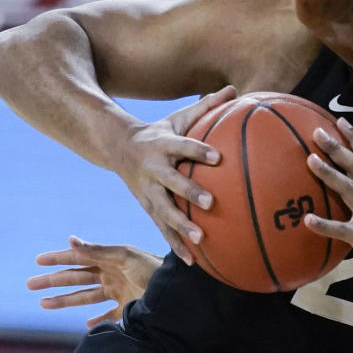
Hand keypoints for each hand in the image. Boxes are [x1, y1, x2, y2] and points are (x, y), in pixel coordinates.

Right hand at [27, 236, 161, 328]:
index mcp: (110, 259)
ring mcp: (120, 292)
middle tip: (30, 284)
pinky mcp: (129, 309)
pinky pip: (109, 316)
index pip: (78, 258)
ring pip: (86, 297)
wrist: (179, 291)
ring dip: (65, 300)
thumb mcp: (125, 257)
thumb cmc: (154, 269)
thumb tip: (70, 239)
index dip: (58, 259)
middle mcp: (113, 274)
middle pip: (76, 278)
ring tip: (43, 304)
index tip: (38, 261)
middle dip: (53, 281)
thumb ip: (98, 251)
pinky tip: (87, 325)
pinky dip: (98, 320)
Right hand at [114, 85, 235, 262]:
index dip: (198, 151)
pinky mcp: (147, 207)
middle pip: (171, 182)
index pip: (183, 146)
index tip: (217, 157)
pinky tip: (193, 262)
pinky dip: (175, 245)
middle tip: (210, 202)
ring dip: (180, 226)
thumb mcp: (178, 117)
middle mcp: (153, 169)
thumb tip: (234, 90)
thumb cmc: (159, 132)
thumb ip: (206, 106)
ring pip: (163, 211)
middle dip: (189, 193)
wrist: (118, 148)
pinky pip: (162, 229)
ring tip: (200, 239)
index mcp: (163, 145)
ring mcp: (147, 191)